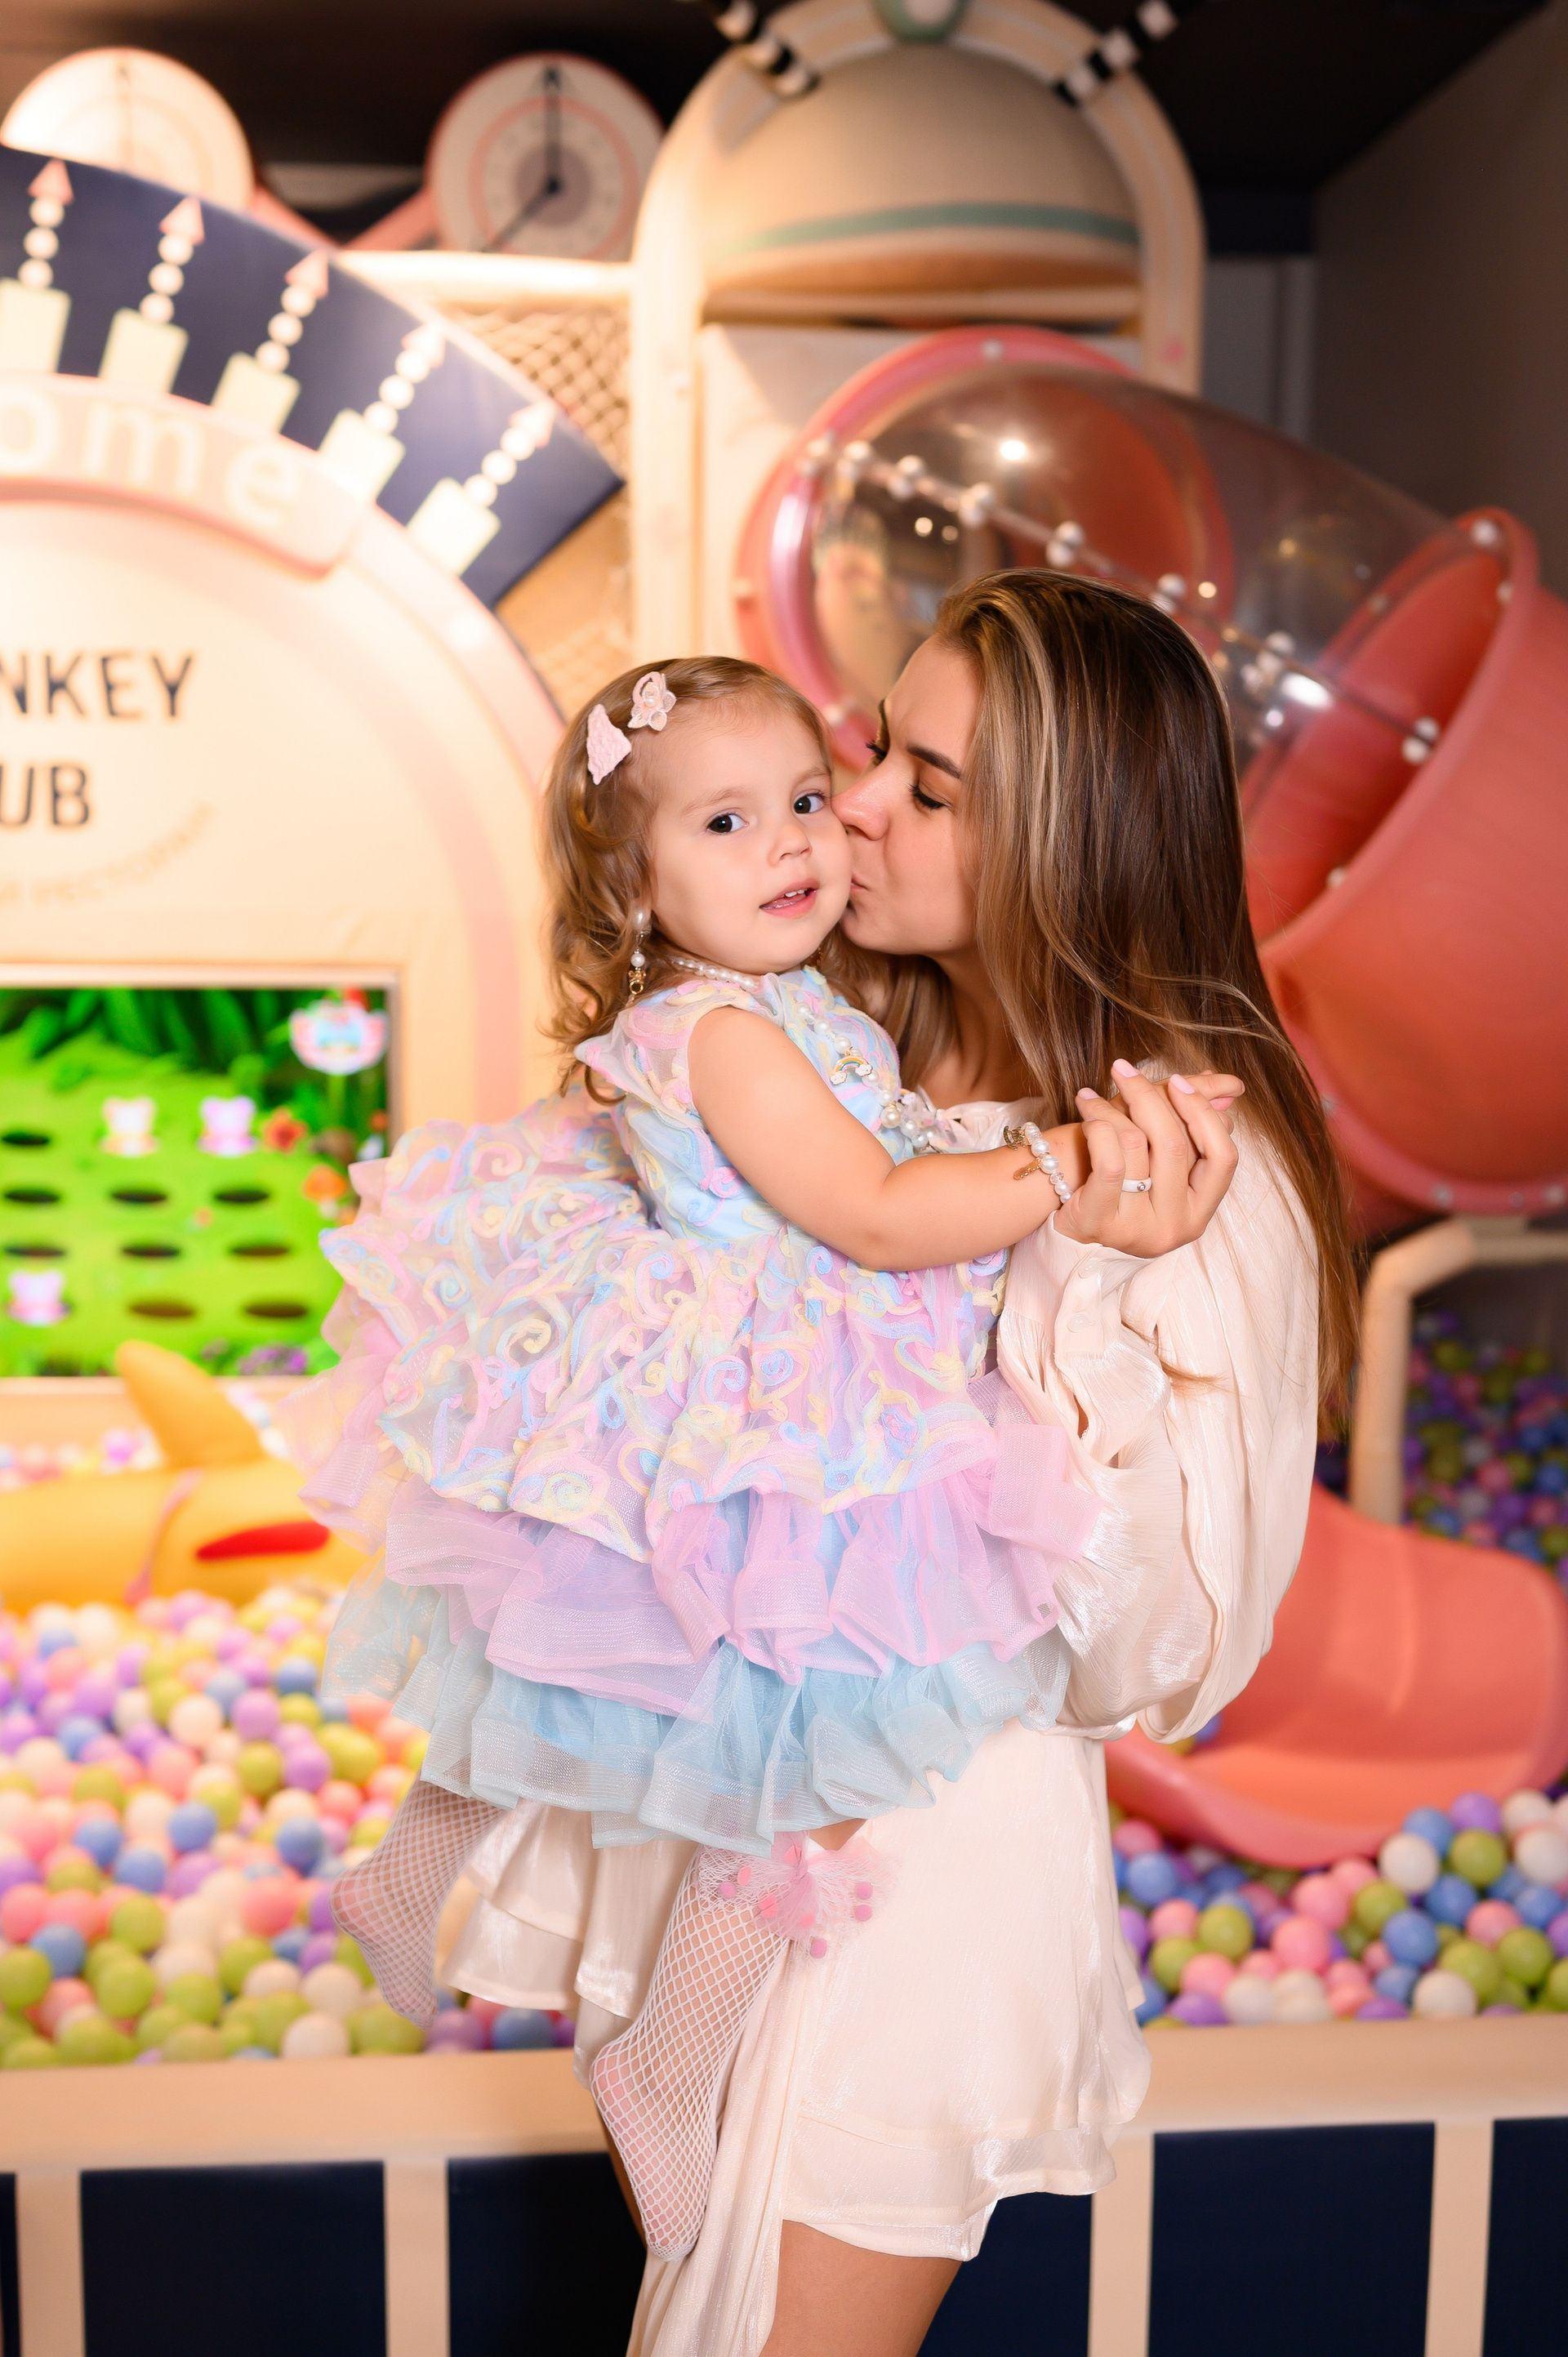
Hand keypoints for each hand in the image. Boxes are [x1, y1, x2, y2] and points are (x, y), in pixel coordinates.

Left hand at [1052, 1062, 1240, 1255]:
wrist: (1066, 1223)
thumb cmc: (1118, 1186)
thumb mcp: (1158, 1156)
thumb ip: (1193, 1123)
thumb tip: (1227, 1084)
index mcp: (1200, 1210)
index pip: (1224, 1157)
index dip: (1203, 1113)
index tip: (1176, 1081)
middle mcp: (1176, 1226)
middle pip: (1174, 1144)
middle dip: (1147, 1096)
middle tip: (1122, 1069)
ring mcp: (1140, 1230)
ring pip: (1135, 1144)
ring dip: (1108, 1108)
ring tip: (1089, 1096)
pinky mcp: (1102, 1224)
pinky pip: (1109, 1163)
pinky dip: (1098, 1127)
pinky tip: (1086, 1115)